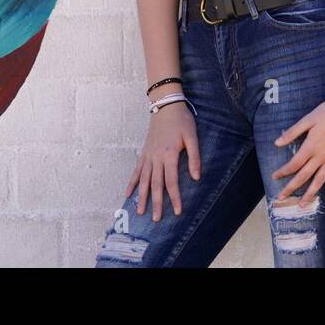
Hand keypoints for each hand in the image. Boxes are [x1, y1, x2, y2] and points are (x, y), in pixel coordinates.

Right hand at [124, 102, 200, 221]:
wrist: (166, 105)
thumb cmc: (181, 120)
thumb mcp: (192, 137)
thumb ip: (194, 157)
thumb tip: (197, 177)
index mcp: (169, 155)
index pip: (171, 181)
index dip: (175, 198)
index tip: (177, 211)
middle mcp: (156, 158)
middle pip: (156, 184)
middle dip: (156, 203)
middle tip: (156, 219)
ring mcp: (148, 156)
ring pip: (144, 180)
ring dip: (142, 197)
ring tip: (140, 212)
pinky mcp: (144, 152)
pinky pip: (136, 170)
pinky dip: (132, 182)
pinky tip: (127, 194)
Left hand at [271, 97, 324, 206]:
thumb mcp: (308, 119)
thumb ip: (293, 132)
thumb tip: (276, 143)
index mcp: (310, 146)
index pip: (294, 164)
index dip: (283, 172)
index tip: (274, 177)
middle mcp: (320, 157)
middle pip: (304, 176)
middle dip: (291, 188)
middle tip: (281, 197)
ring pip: (319, 181)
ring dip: (310, 194)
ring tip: (302, 205)